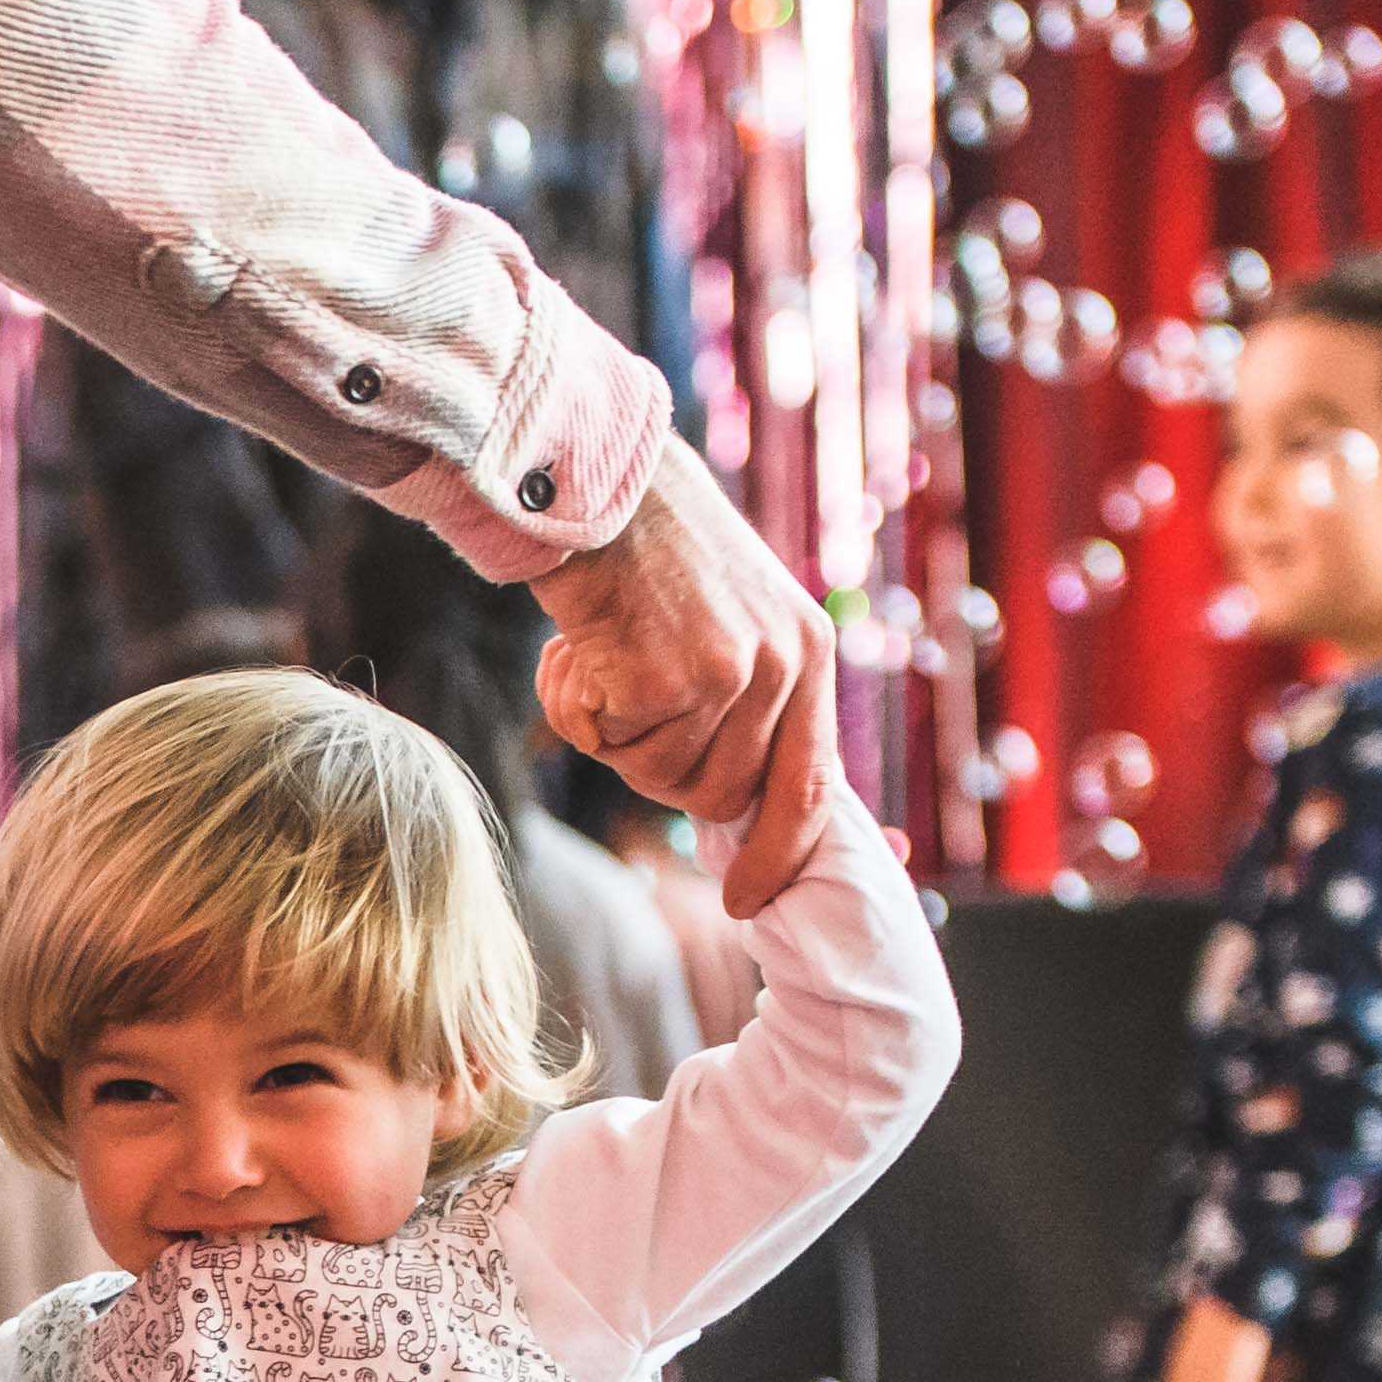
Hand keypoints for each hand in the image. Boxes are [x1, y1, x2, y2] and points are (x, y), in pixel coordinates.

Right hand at [529, 447, 839, 916]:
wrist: (598, 480)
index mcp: (808, 652)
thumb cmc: (649, 553)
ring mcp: (729, 673)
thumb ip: (743, 701)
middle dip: (657, 767)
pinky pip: (606, 743)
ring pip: (657, 776)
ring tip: (604, 655)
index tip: (747, 901)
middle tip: (626, 695)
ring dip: (612, 733)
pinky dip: (573, 706)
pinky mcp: (669, 675)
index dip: (775, 853)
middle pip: (715, 796)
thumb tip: (723, 802)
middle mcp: (783, 665)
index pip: (808, 788)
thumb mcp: (730, 618)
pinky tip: (576, 646)